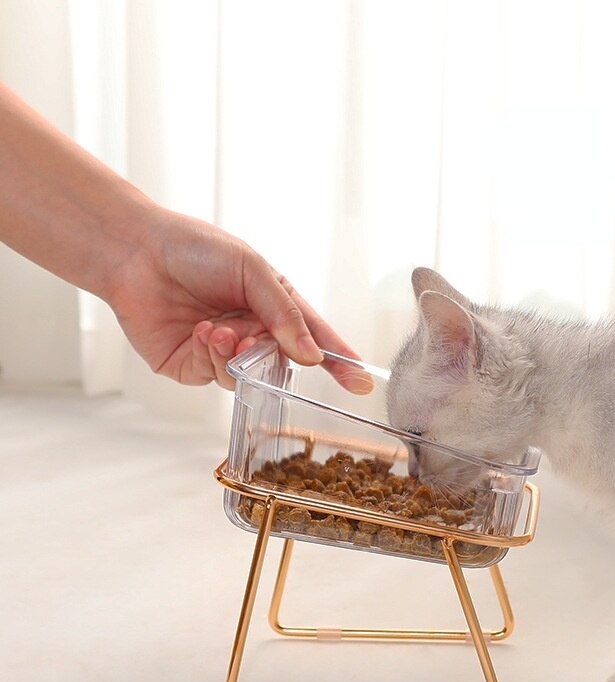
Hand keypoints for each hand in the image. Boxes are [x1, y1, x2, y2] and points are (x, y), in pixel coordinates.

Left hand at [107, 208, 369, 391]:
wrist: (136, 253)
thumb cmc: (198, 250)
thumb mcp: (253, 270)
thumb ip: (284, 313)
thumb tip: (311, 356)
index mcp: (274, 307)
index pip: (314, 339)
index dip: (339, 361)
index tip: (361, 383)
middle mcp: (253, 333)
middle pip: (283, 362)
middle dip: (273, 353)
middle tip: (253, 336)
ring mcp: (225, 353)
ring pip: (251, 377)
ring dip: (239, 356)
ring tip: (219, 330)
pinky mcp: (195, 367)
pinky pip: (218, 377)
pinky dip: (213, 356)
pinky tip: (201, 332)